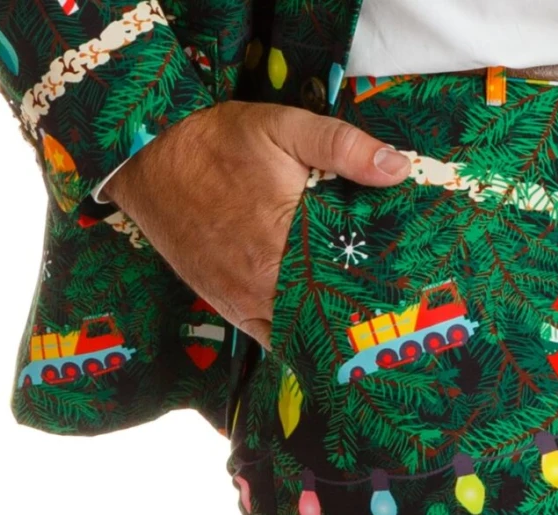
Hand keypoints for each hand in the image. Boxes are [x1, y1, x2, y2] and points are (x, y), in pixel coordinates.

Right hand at [106, 101, 410, 347]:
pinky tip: (326, 342)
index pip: (350, 288)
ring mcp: (246, 304)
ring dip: (334, 339)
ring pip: (303, 338)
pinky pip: (274, 341)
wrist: (145, 160)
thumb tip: (397, 167)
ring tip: (371, 338)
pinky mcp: (230, 310)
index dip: (383, 300)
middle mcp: (266, 286)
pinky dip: (301, 344)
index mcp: (287, 245)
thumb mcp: (281, 127)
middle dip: (364, 324)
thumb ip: (341, 145)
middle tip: (401, 327)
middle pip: (330, 321)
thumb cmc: (216, 142)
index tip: (412, 306)